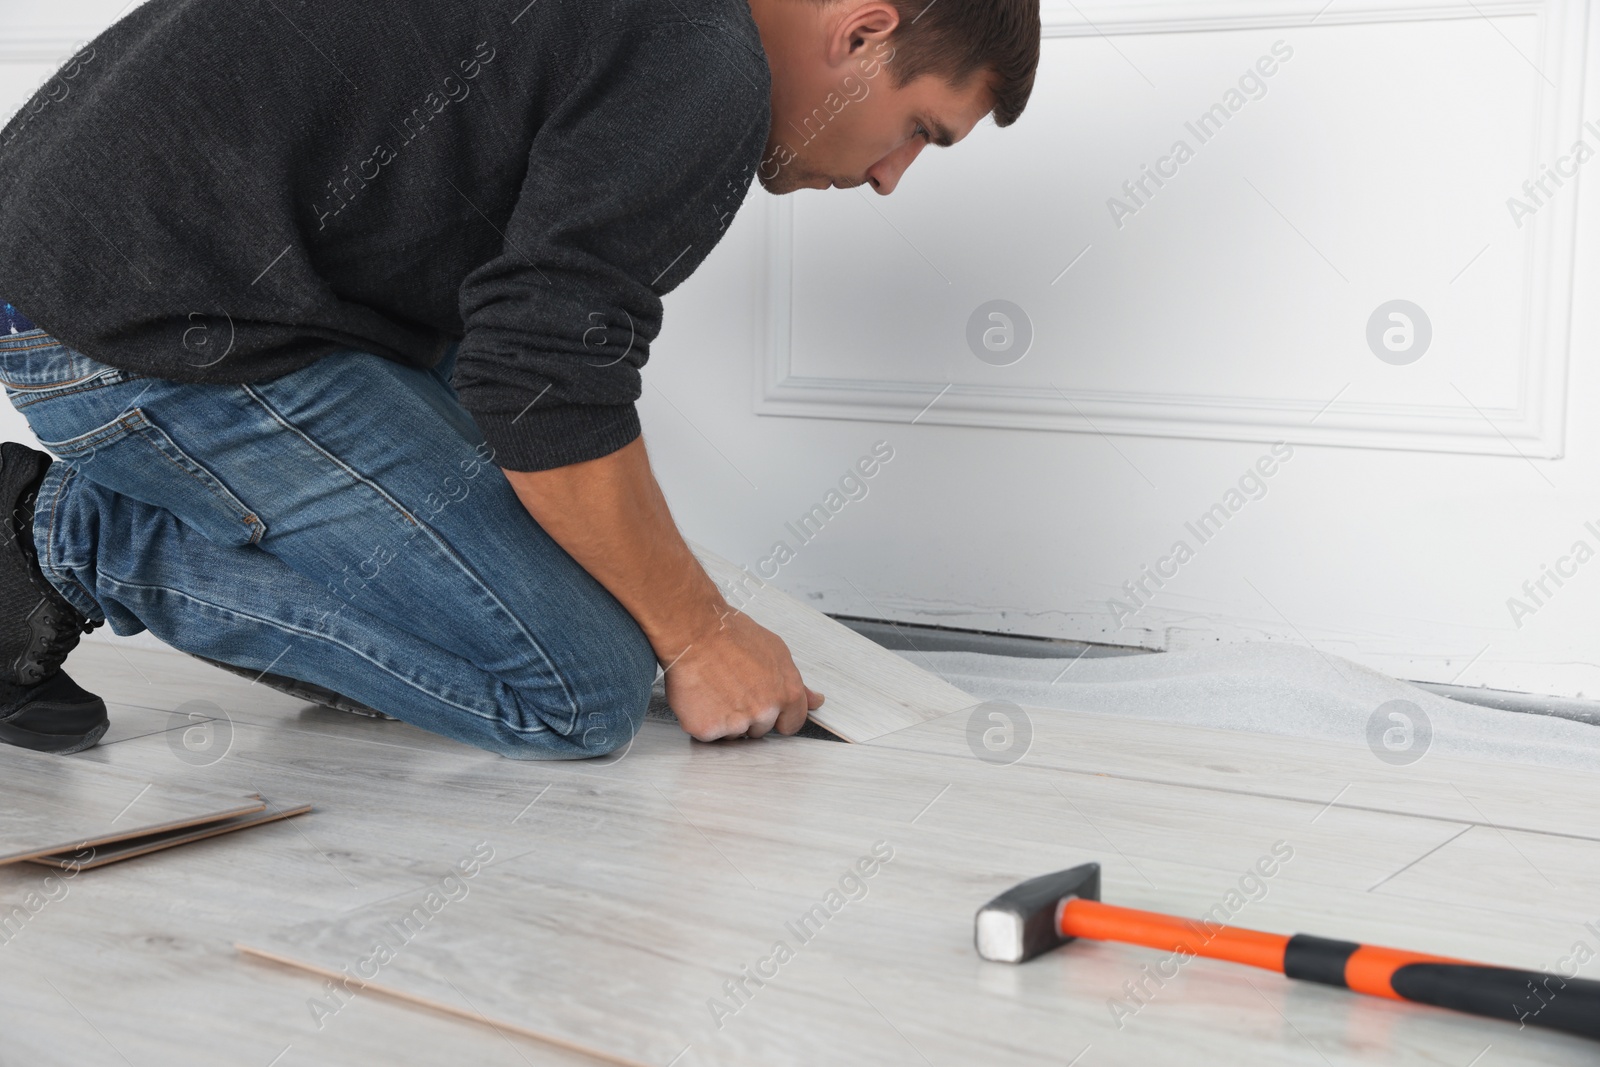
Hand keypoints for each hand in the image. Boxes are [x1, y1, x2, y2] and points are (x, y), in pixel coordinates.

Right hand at [662, 610, 824, 741]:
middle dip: (748, 714)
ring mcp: (736, 722)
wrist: (694, 631)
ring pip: (734, 733)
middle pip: (760, 729)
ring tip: (715, 688)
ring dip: (724, 718)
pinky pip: (708, 735)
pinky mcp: (708, 729)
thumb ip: (797, 684)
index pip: (792, 724)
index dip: (777, 716)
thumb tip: (816, 700)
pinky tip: (701, 696)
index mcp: (787, 694)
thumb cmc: (731, 635)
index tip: (764, 706)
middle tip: (732, 687)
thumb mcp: (776, 652)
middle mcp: (764, 711)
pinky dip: (702, 720)